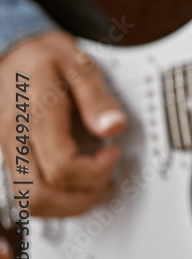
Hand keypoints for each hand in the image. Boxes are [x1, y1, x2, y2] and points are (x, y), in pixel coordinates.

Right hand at [0, 32, 125, 216]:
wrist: (16, 52)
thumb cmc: (46, 58)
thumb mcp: (79, 66)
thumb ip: (97, 99)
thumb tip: (114, 127)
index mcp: (36, 117)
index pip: (62, 167)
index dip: (96, 170)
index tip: (113, 152)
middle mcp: (16, 139)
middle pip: (39, 196)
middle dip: (80, 199)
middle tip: (105, 182)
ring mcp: (9, 150)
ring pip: (28, 201)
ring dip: (65, 205)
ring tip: (93, 187)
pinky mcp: (10, 155)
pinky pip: (25, 191)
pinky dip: (52, 198)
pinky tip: (73, 184)